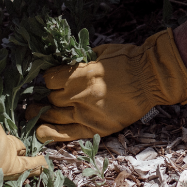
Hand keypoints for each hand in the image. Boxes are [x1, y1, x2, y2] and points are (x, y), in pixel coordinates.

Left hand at [31, 29, 186, 143]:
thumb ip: (78, 61)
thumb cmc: (128, 60)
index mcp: (81, 75)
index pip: (49, 79)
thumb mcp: (100, 52)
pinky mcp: (97, 128)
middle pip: (52, 98)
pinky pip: (67, 134)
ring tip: (34, 111)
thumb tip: (60, 64)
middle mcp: (81, 96)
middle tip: (49, 93)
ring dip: (42, 113)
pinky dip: (51, 134)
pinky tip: (40, 131)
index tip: (55, 78)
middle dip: (49, 95)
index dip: (50, 78)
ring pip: (54, 115)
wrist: (152, 79)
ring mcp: (88, 114)